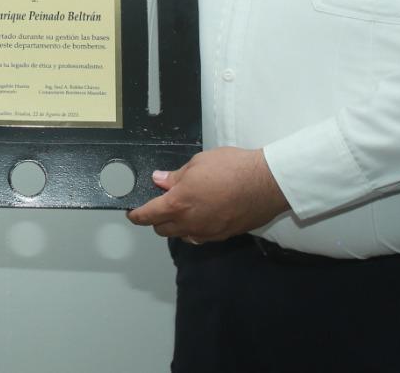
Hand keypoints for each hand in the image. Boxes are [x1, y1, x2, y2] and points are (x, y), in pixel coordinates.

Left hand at [126, 147, 289, 242]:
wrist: (266, 183)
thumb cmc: (231, 168)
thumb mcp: (197, 164)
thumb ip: (175, 177)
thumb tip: (159, 181)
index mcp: (178, 204)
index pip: (148, 216)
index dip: (137, 215)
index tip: (133, 213)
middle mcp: (190, 224)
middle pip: (163, 230)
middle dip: (156, 220)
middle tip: (160, 205)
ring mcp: (207, 232)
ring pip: (183, 236)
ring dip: (177, 227)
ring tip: (182, 210)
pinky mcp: (224, 236)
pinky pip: (202, 237)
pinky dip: (196, 229)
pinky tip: (203, 216)